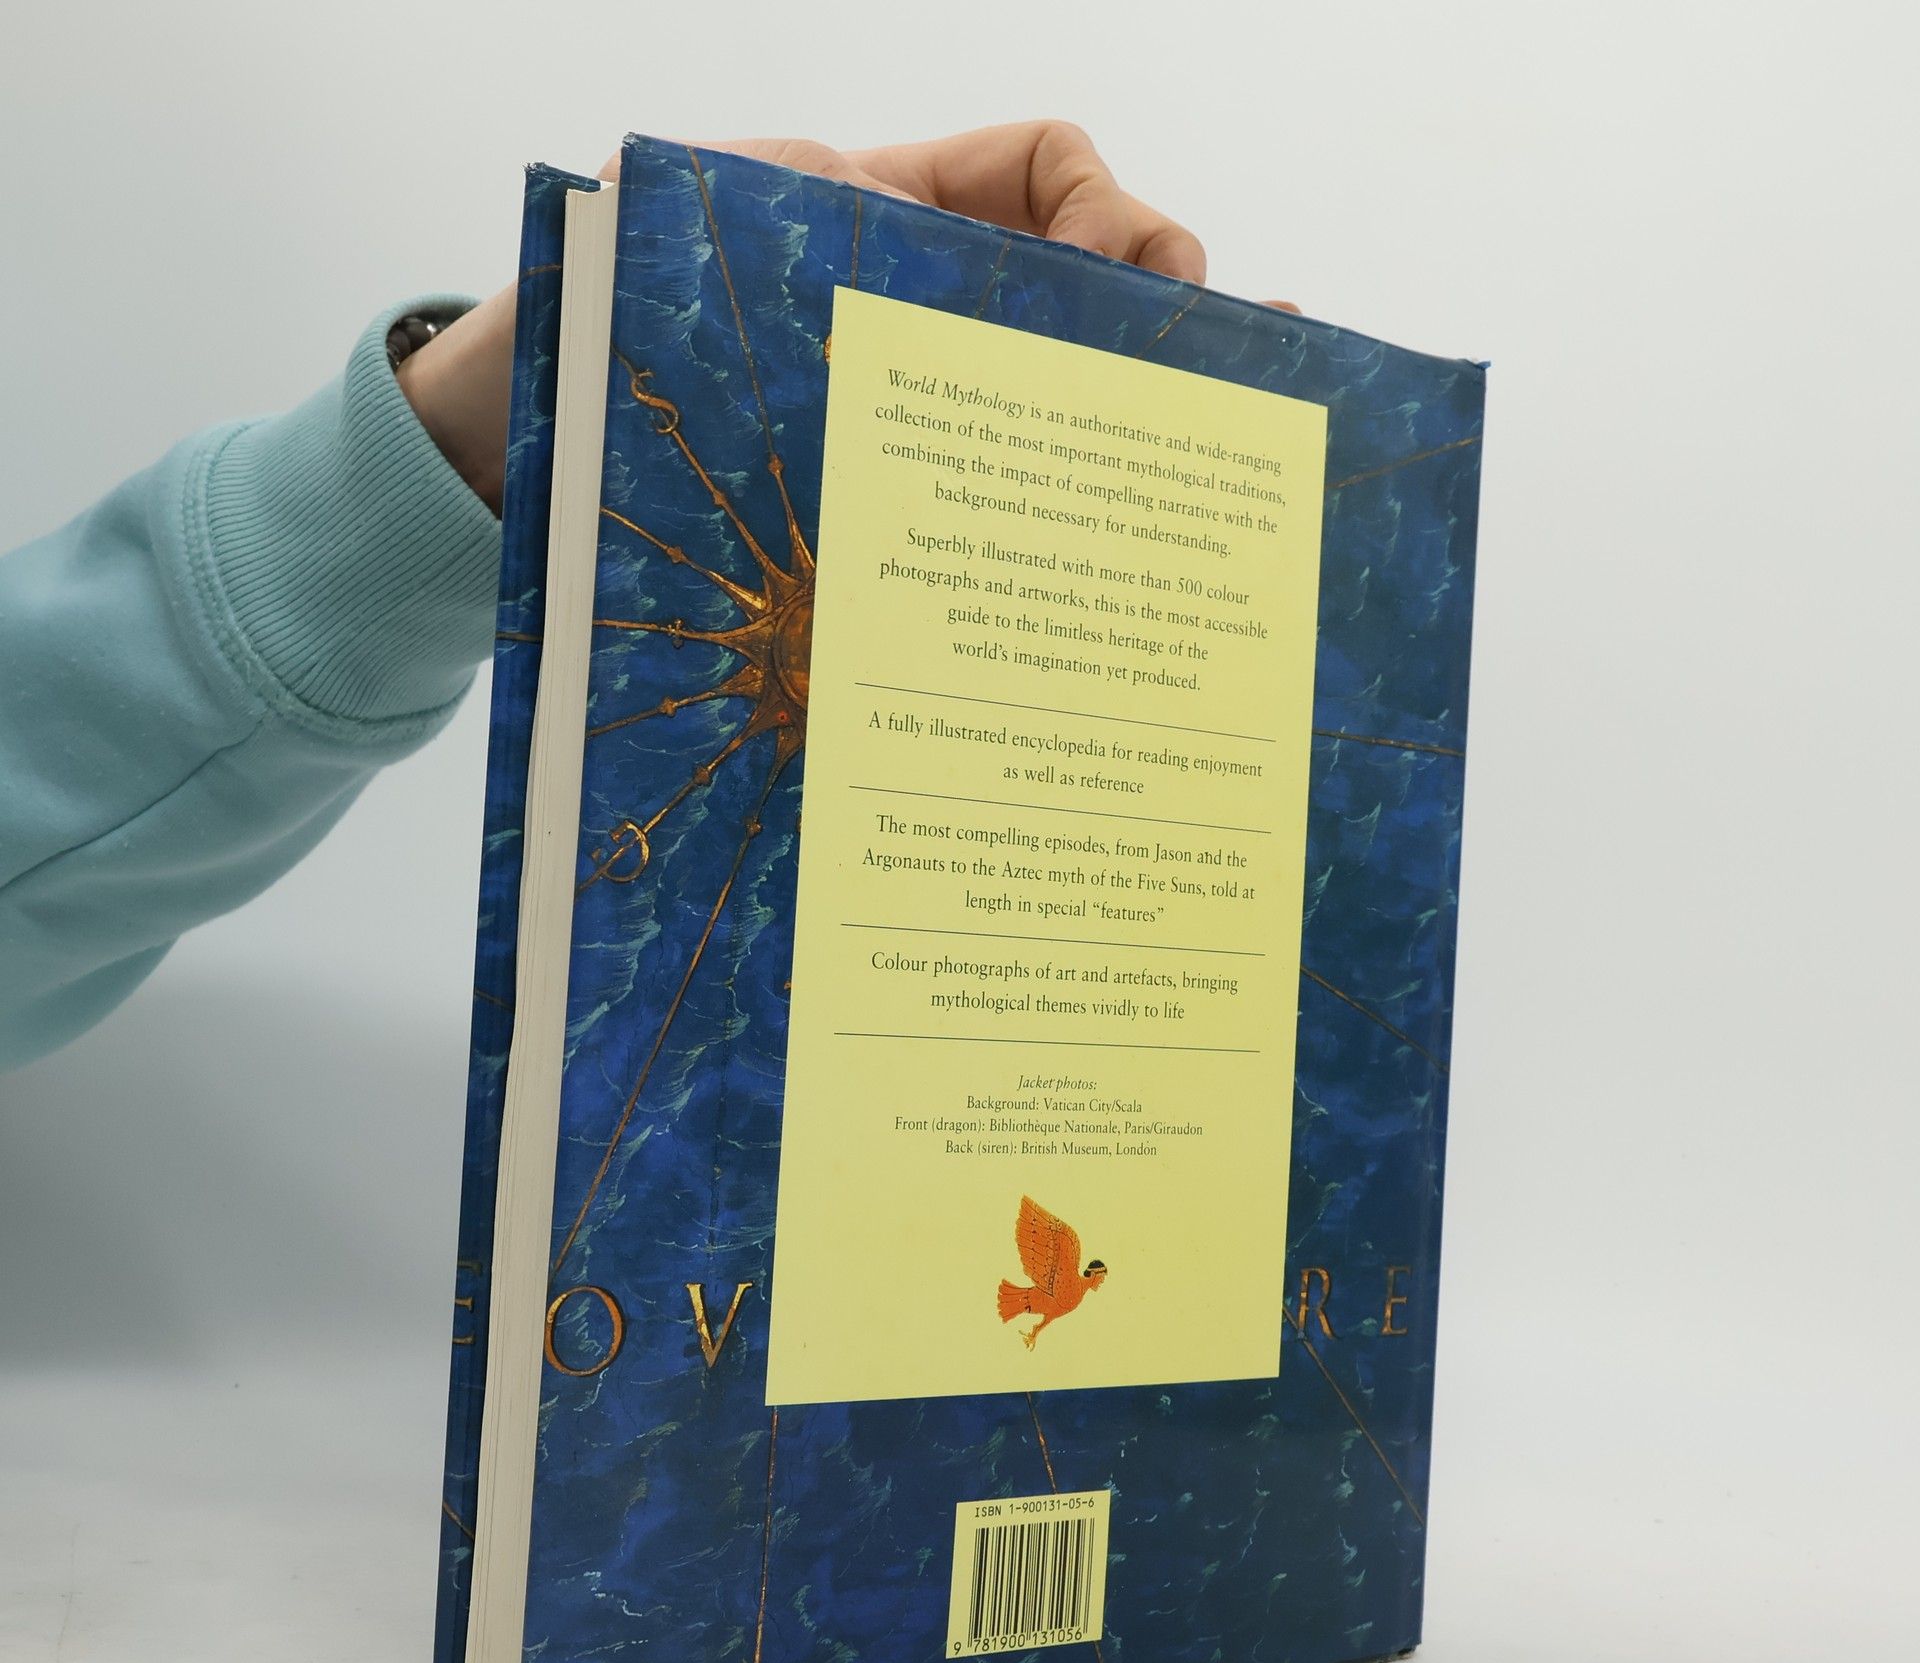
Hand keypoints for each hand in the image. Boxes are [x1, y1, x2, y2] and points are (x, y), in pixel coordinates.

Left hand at [400, 124, 1207, 509]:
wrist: (506, 441)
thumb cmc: (588, 306)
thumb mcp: (691, 204)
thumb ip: (810, 197)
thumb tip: (932, 215)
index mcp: (890, 220)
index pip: (1042, 172)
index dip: (1110, 208)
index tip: (1138, 277)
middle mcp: (918, 322)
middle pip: (1082, 311)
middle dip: (1175, 341)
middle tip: (1242, 395)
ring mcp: (908, 422)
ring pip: (1052, 427)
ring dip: (1137, 451)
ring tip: (1227, 495)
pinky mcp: (882, 518)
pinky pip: (985, 523)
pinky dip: (1052, 550)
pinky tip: (1107, 597)